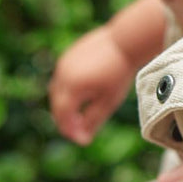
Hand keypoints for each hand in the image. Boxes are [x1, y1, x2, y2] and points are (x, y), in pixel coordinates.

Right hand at [49, 27, 135, 144]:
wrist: (125, 41)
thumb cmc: (120, 72)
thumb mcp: (109, 100)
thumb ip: (94, 120)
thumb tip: (83, 138)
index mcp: (73, 87)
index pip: (64, 116)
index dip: (71, 130)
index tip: (82, 140)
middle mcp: (63, 74)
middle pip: (57, 105)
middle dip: (66, 120)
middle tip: (79, 131)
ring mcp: (63, 63)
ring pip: (57, 91)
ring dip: (65, 106)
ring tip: (80, 116)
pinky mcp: (67, 56)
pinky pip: (62, 78)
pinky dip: (67, 91)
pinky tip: (82, 97)